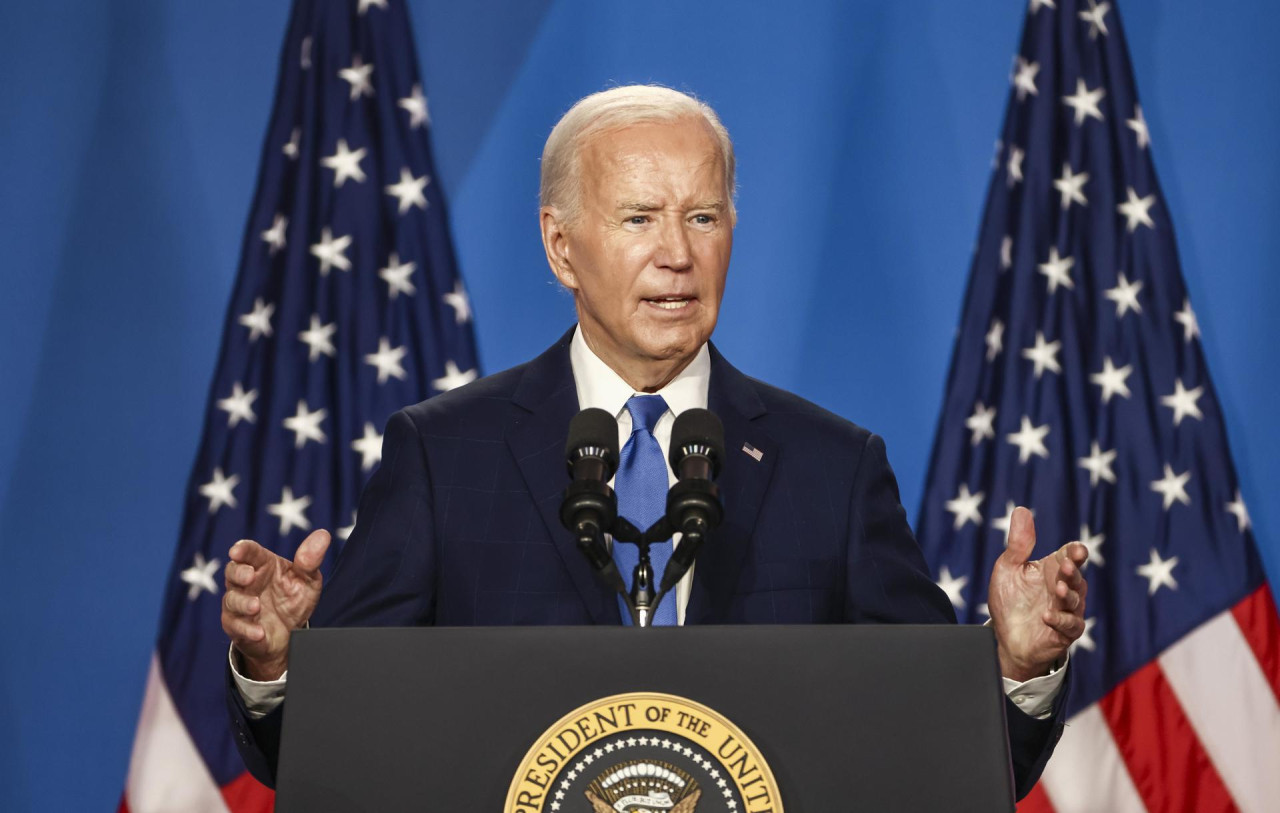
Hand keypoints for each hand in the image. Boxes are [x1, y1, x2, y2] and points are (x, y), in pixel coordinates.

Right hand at [221, 530, 330, 680]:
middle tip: (249, 577)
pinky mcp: (236, 626)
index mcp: (263, 565)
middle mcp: (246, 583)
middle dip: (238, 573)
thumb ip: (311, 560)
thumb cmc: (294, 600)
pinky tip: (259, 633)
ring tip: (256, 607)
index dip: (242, 549)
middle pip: (233, 572)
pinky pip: (236, 627)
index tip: (237, 551)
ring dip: (243, 603)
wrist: (290, 634)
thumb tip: (323, 535)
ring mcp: (238, 604)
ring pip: (232, 600)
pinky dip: (247, 630)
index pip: (249, 552)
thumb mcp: (308, 580)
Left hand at [987, 507, 1088, 681]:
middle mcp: (1063, 588)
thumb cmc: (1009, 601)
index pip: (1069, 556)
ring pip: (1075, 600)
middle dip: (1072, 572)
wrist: (1006, 638)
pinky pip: (1071, 626)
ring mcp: (1067, 610)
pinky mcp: (1065, 632)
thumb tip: (1021, 509)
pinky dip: (1061, 621)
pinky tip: (1047, 616)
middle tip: (1065, 567)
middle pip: (1076, 577)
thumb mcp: (1008, 568)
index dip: (1075, 552)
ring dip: (1067, 594)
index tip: (1077, 550)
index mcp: (1052, 569)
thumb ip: (1018, 543)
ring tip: (1056, 589)